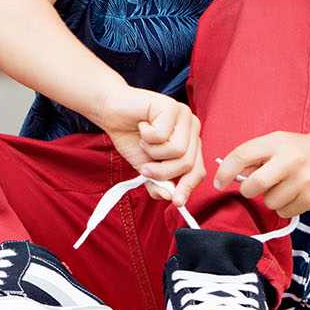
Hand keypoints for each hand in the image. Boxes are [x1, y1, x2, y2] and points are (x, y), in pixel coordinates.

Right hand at [96, 86, 205, 205]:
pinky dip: (146, 136)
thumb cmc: (131, 138)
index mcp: (190, 143)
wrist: (112, 113)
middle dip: (162, 172)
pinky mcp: (171, 107)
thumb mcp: (144, 167)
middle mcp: (192, 129)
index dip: (187, 187)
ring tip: (143, 141)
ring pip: (177, 150)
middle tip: (144, 169)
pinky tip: (142, 125)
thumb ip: (158, 183)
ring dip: (152, 152)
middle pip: (187, 163)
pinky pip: (162, 135)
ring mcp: (184, 116)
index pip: (198, 170)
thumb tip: (170, 197)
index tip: (176, 202)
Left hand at [214, 131, 309, 218]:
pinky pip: (284, 212)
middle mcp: (292, 160)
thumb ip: (251, 157)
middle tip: (252, 187)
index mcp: (277, 142)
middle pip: (254, 184)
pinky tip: (292, 193)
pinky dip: (283, 207)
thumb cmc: (296, 151)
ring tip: (280, 186)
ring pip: (269, 202)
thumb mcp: (273, 143)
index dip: (225, 172)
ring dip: (269, 198)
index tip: (218, 183)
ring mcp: (305, 180)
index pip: (241, 156)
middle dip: (247, 190)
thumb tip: (230, 177)